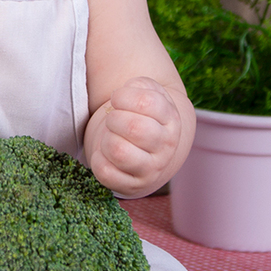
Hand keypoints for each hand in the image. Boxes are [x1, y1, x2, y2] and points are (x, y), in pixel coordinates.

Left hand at [86, 76, 184, 195]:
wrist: (142, 149)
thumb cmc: (137, 115)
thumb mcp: (144, 93)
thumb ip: (138, 85)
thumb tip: (125, 91)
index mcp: (171, 119)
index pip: (147, 102)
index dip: (123, 96)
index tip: (117, 99)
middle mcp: (166, 146)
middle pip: (134, 128)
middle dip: (114, 119)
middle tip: (113, 120)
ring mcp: (150, 169)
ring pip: (119, 151)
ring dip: (106, 140)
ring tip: (111, 138)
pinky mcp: (131, 186)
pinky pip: (105, 172)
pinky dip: (98, 160)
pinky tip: (105, 155)